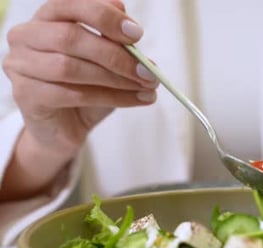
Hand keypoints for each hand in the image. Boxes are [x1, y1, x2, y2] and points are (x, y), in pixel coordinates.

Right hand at [2, 0, 157, 156]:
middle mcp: (27, 35)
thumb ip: (116, 43)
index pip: (73, 4)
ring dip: (116, 79)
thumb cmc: (85, 87)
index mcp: (49, 17)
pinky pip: (71, 95)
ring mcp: (20, 65)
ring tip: (146, 88)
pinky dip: (110, 98)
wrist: (65, 127)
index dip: (105, 17)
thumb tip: (135, 34)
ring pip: (70, 68)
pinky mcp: (24, 94)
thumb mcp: (106, 61)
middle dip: (115, 55)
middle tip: (147, 71)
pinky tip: (134, 100)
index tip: (136, 34)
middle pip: (70, 37)